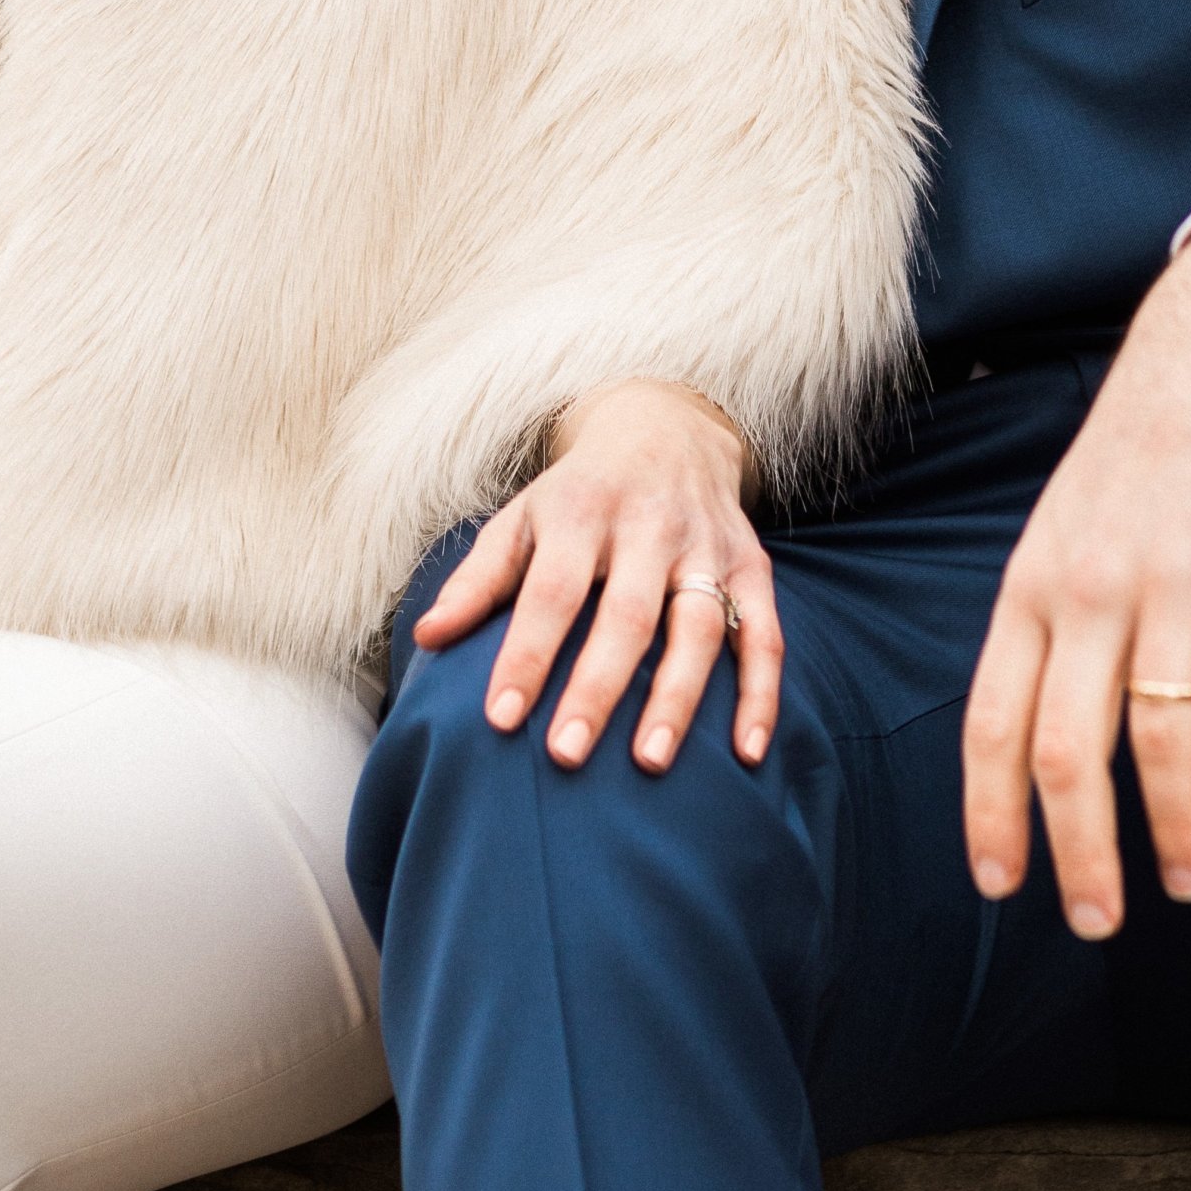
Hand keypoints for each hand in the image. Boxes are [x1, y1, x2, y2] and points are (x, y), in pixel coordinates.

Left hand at [413, 378, 779, 774]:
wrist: (667, 427)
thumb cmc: (579, 494)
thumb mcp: (523, 517)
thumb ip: (478, 579)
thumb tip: (425, 637)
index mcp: (582, 511)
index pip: (552, 591)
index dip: (526, 654)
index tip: (499, 719)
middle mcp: (649, 525)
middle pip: (626, 614)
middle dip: (597, 687)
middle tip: (566, 755)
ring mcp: (705, 547)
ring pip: (699, 626)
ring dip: (677, 697)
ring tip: (648, 763)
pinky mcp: (751, 566)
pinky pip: (765, 634)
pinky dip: (761, 693)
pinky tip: (748, 753)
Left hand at [961, 207, 1190, 936]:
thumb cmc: (1130, 462)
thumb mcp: (1060, 537)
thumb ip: (1049, 633)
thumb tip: (1038, 751)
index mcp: (1033, 587)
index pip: (993, 720)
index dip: (993, 811)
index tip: (1001, 886)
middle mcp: (1090, 586)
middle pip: (1068, 746)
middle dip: (1080, 850)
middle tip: (1098, 924)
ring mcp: (1172, 573)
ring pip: (1161, 728)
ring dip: (1176, 824)